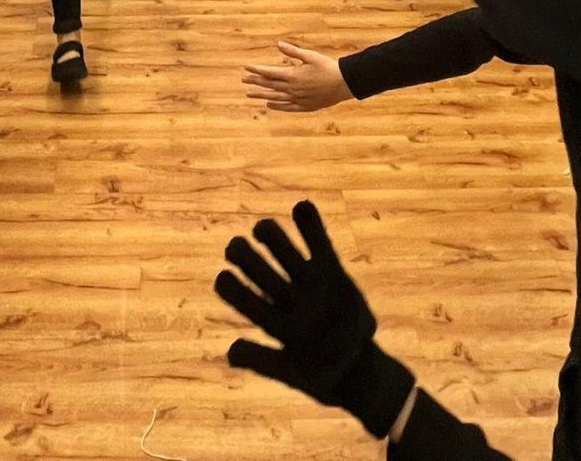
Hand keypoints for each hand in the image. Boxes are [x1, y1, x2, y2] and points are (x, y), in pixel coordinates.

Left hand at [214, 201, 413, 437]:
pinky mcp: (331, 271)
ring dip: (273, 239)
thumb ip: (263, 362)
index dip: (234, 290)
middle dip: (246, 258)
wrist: (357, 370)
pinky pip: (320, 245)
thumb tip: (231, 352)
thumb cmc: (321, 373)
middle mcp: (286, 297)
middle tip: (234, 247)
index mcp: (273, 322)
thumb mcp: (293, 373)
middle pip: (261, 272)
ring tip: (261, 229)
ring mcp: (307, 282)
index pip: (247, 302)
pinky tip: (301, 206)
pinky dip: (311, 226)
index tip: (222, 278)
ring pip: (285, 254)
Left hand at [243, 44, 353, 112]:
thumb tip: (278, 44)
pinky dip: (277, 106)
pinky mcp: (304, 106)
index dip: (256, 70)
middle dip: (255, 81)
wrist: (343, 83)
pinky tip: (268, 105)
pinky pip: (287, 107)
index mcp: (293, 75)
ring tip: (249, 94)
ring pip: (274, 98)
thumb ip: (293, 51)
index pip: (269, 72)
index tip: (246, 67)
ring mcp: (298, 99)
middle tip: (243, 79)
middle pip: (269, 85)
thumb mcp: (310, 56)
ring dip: (261, 95)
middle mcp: (292, 89)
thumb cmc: (327, 67)